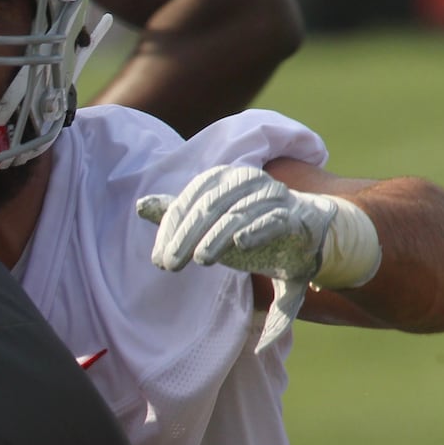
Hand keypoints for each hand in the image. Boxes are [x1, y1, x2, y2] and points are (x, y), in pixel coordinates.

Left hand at [136, 165, 337, 351]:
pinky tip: (240, 243)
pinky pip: (274, 220)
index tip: (159, 260)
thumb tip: (140, 206)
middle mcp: (246, 181)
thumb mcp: (210, 223)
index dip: (171, 229)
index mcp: (223, 179)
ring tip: (201, 258)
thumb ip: (178, 214)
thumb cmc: (248, 227)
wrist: (303, 233)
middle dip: (186, 237)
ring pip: (237, 214)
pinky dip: (257, 229)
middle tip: (171, 265)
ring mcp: (272, 196)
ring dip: (217, 238)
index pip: (188, 201)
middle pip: (209, 207)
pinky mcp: (293, 217)